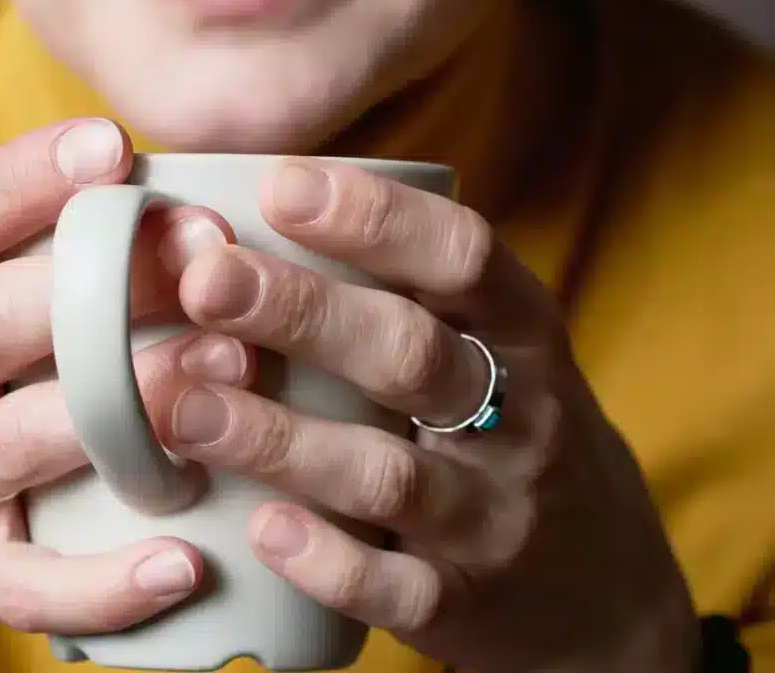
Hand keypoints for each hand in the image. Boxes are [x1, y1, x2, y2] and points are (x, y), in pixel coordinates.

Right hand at [0, 119, 248, 672]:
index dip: (22, 177)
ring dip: (125, 407)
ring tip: (224, 372)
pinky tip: (182, 561)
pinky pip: (27, 584)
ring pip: (18, 441)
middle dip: (99, 286)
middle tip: (205, 255)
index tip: (111, 144)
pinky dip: (103, 583)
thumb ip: (19, 254)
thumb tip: (167, 194)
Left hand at [167, 159, 698, 672]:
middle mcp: (521, 415)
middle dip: (304, 312)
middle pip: (411, 353)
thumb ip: (401, 283)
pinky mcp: (467, 604)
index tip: (281, 187)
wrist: (604, 586)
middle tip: (207, 281)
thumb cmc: (508, 421)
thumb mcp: (489, 340)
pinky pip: (397, 590)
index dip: (374, 219)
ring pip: (389, 473)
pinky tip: (263, 529)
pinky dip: (329, 562)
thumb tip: (252, 207)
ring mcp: (496, 516)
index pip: (461, 255)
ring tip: (186, 408)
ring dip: (282, 439)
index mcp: (520, 328)